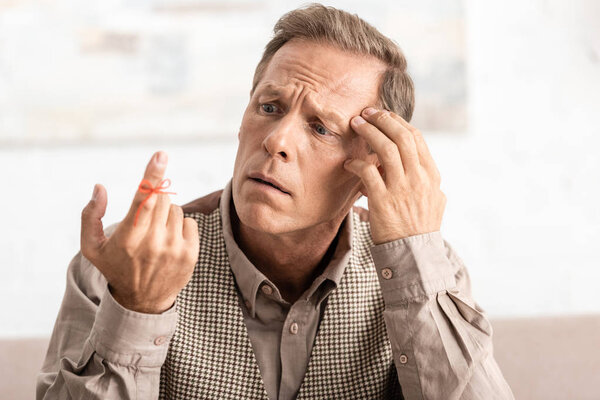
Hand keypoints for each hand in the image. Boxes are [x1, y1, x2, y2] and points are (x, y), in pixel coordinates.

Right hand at [80, 151, 199, 312]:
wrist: (143, 301)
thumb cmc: (115, 267)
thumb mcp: (92, 247)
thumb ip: (90, 216)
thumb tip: (99, 187)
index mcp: (128, 238)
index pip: (144, 199)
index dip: (152, 175)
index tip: (161, 155)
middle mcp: (153, 242)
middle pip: (162, 199)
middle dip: (154, 200)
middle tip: (146, 218)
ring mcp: (174, 249)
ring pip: (175, 209)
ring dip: (166, 215)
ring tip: (155, 235)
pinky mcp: (191, 254)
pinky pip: (190, 222)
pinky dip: (180, 227)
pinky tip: (169, 242)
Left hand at [344, 108, 445, 243]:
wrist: (414, 255)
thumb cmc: (420, 229)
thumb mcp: (434, 202)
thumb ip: (425, 182)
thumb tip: (414, 167)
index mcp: (431, 175)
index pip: (416, 138)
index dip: (398, 122)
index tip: (384, 115)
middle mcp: (418, 178)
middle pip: (401, 137)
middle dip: (382, 120)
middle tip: (366, 112)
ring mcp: (402, 189)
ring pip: (385, 149)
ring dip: (368, 132)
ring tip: (355, 125)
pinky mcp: (383, 201)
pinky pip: (368, 173)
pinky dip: (357, 163)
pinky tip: (349, 162)